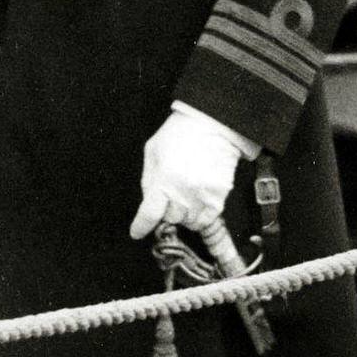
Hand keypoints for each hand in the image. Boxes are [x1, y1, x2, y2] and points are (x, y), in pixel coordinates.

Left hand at [130, 107, 241, 239]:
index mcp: (164, 180)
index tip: (137, 232)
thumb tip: (148, 203)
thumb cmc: (180, 134)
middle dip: (166, 211)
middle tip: (169, 196)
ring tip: (185, 194)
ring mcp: (204, 196)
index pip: (149, 214)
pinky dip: (201, 215)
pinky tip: (198, 199)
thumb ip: (148, 180)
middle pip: (170, 219)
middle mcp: (184, 191)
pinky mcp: (220, 196)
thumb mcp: (152, 152)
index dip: (141, 227)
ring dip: (184, 214)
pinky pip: (207, 219)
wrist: (213, 124)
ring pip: (189, 222)